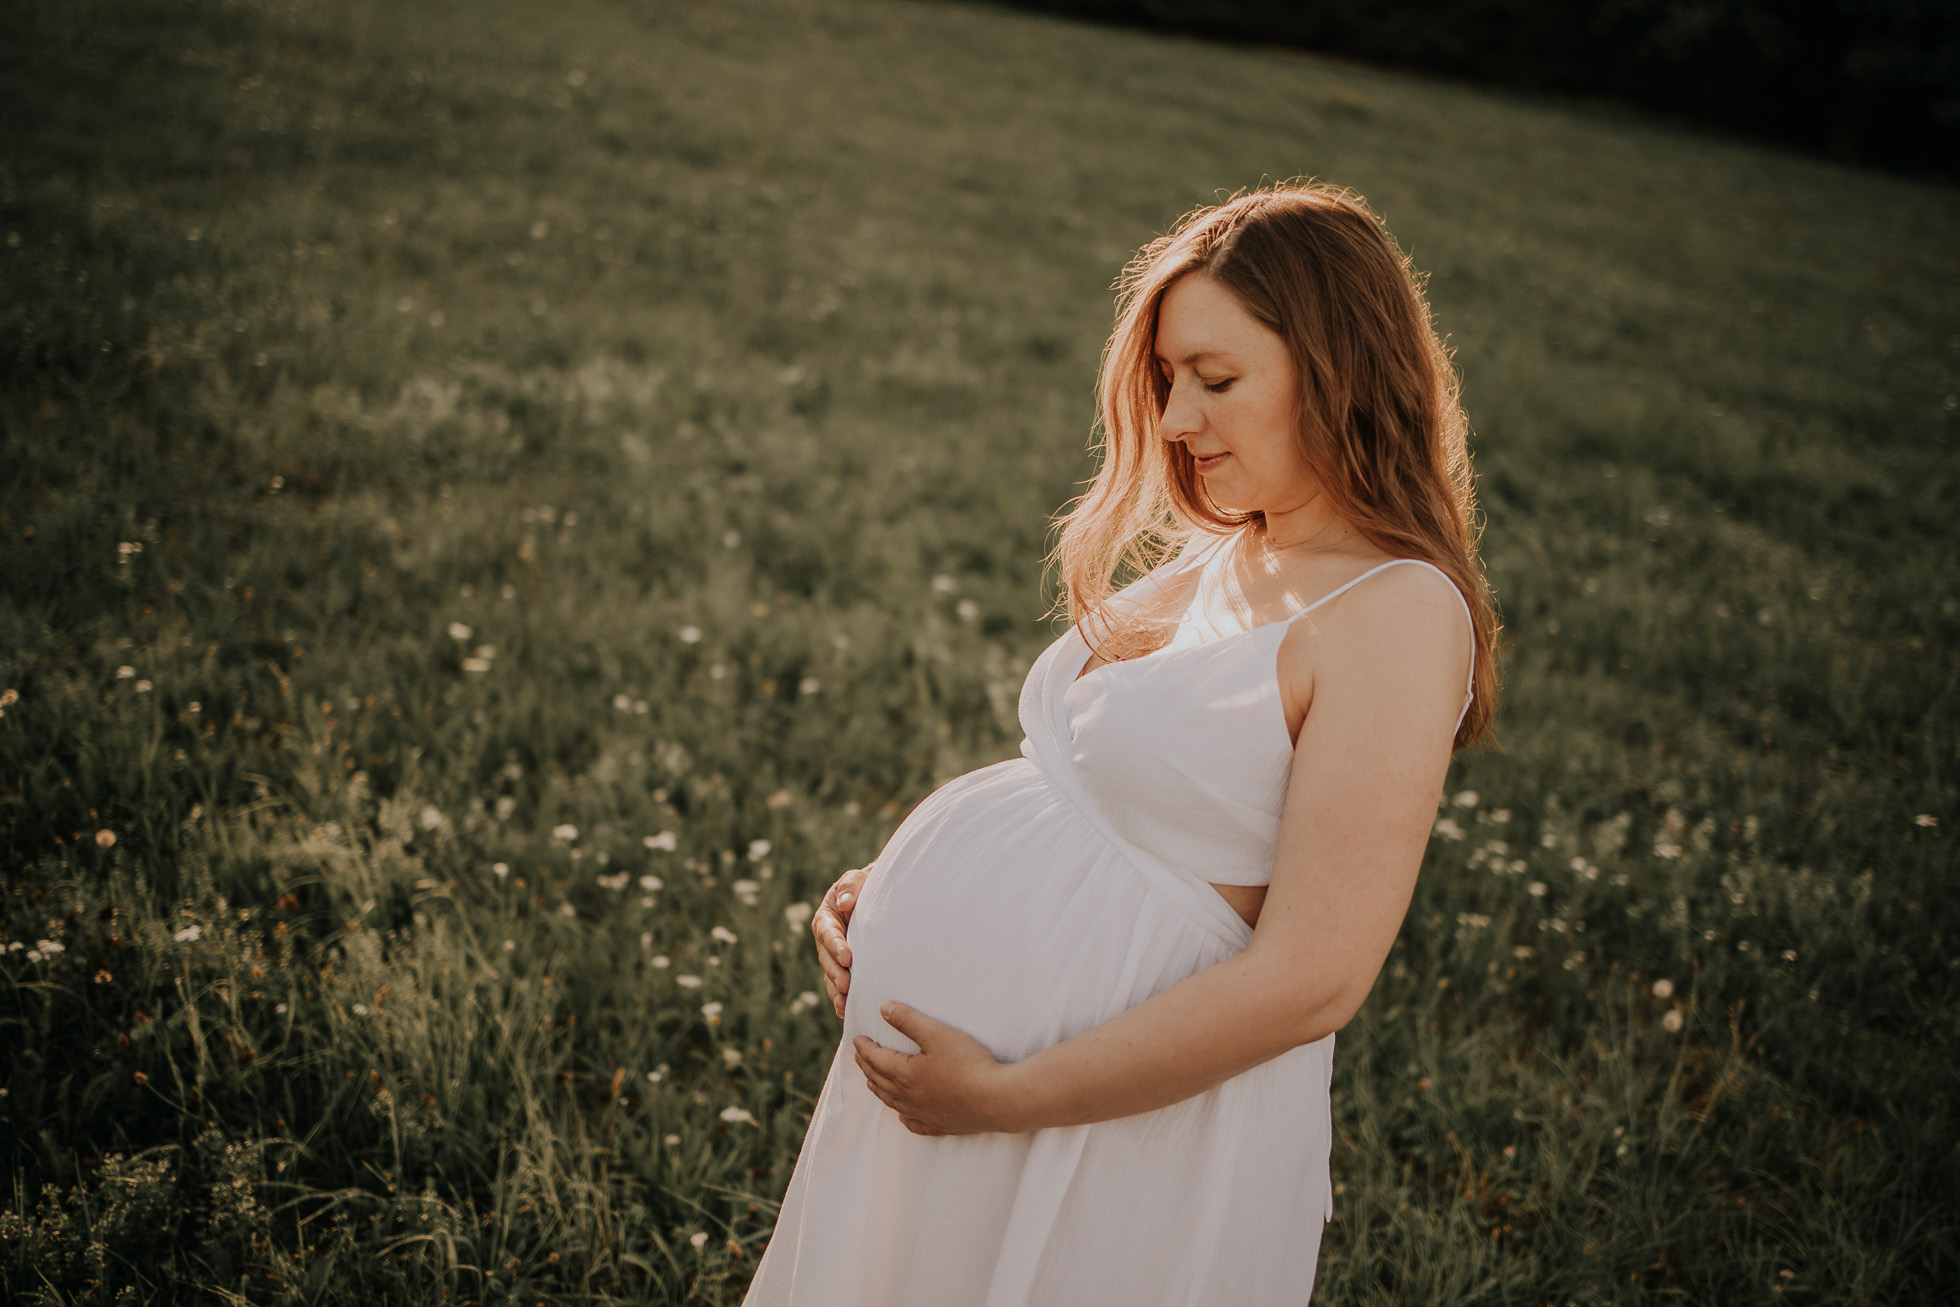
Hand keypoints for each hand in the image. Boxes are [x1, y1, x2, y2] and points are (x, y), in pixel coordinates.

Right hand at [813, 865, 868, 1017]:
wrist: (876, 898)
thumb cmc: (866, 886)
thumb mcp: (857, 880)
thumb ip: (851, 886)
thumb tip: (845, 902)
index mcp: (826, 918)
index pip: (828, 933)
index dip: (836, 946)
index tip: (848, 958)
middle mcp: (827, 940)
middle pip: (827, 959)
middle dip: (836, 973)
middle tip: (847, 985)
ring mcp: (835, 956)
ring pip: (831, 976)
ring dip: (837, 991)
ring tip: (846, 1004)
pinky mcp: (845, 969)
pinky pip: (840, 985)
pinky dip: (842, 998)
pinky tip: (847, 1011)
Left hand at [853, 1002, 1020, 1136]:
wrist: (997, 1099)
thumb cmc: (968, 1063)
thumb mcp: (937, 1033)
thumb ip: (908, 1020)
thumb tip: (883, 1009)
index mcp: (904, 1074)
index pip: (875, 1059)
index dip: (864, 1048)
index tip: (856, 1039)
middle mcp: (909, 1097)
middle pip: (879, 1081)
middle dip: (866, 1066)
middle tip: (860, 1057)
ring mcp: (924, 1114)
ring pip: (893, 1103)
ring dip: (879, 1090)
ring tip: (872, 1082)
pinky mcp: (942, 1125)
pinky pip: (916, 1124)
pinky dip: (905, 1118)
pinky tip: (904, 1117)